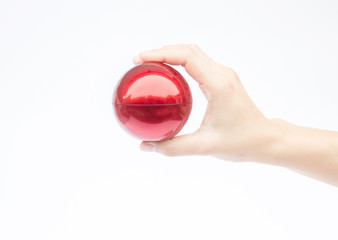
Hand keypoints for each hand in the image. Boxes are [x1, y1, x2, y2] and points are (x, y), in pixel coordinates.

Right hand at [133, 44, 275, 161]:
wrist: (265, 139)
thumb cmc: (242, 142)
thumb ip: (173, 147)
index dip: (161, 53)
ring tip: (150, 64)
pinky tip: (168, 74)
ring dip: (171, 54)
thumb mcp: (205, 147)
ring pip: (193, 53)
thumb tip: (145, 146)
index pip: (187, 56)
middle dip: (162, 51)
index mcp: (218, 85)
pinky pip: (198, 63)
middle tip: (140, 62)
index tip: (141, 60)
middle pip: (188, 49)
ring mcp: (224, 75)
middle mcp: (222, 74)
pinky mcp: (223, 80)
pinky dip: (180, 62)